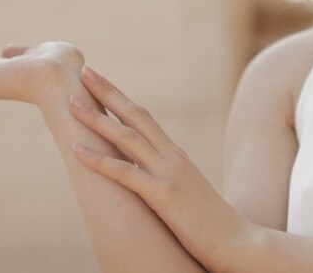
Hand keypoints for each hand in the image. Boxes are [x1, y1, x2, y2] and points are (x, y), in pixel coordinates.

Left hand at [69, 65, 250, 269]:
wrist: (241, 243)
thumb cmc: (214, 226)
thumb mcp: (188, 196)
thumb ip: (170, 183)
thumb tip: (150, 183)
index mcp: (177, 156)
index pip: (145, 119)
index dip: (121, 99)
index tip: (101, 83)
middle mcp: (173, 157)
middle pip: (135, 115)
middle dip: (108, 92)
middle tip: (85, 70)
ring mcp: (169, 174)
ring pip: (126, 137)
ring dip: (96, 118)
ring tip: (71, 102)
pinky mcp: (164, 196)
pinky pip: (125, 174)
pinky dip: (98, 160)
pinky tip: (75, 150)